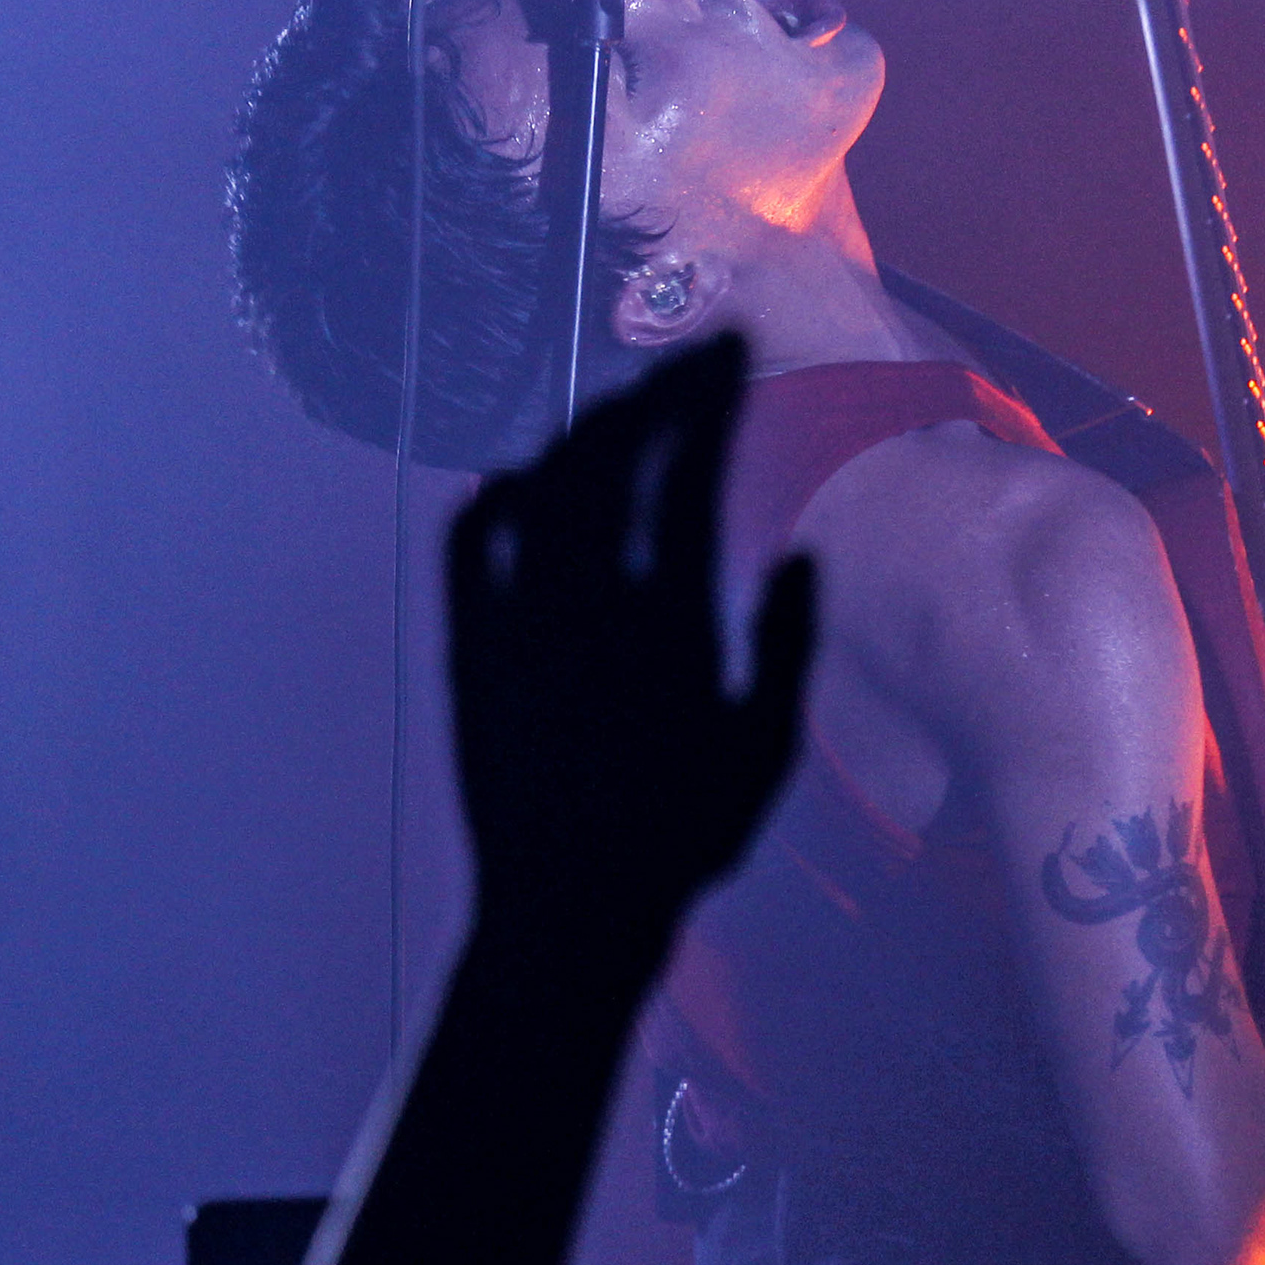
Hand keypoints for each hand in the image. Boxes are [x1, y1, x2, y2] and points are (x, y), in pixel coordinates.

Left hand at [446, 334, 816, 960]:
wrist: (563, 913)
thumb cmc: (682, 841)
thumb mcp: (765, 752)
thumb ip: (786, 647)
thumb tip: (797, 554)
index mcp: (667, 622)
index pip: (690, 474)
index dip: (711, 397)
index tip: (734, 350)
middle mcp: (583, 604)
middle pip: (611, 458)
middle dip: (655, 390)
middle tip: (692, 360)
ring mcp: (515, 621)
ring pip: (540, 488)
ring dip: (584, 433)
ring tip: (624, 411)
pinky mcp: (466, 649)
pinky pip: (469, 548)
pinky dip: (495, 496)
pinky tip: (520, 479)